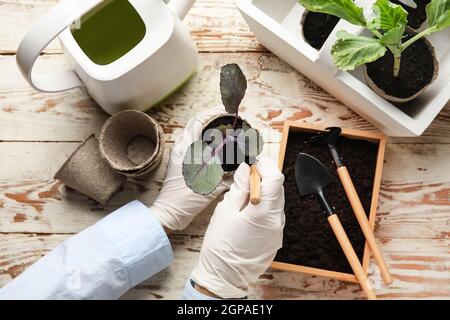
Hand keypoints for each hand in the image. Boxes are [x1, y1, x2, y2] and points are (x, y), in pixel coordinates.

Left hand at [150, 107, 230, 230]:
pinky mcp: (182, 164)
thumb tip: (243, 163)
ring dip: (210, 132)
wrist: (170, 213)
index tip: (227, 110)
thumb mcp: (210, 183)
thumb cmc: (186, 198)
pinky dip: (207, 145)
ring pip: (196, 137)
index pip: (198, 121)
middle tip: (230, 121)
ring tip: (226, 133)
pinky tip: (219, 151)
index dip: (213, 113)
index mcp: (185, 148)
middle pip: (197, 126)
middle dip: (213, 121)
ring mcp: (180, 156)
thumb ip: (227, 172)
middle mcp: (181, 148)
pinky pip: (196, 148)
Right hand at [190, 156, 284, 297]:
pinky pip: (275, 215)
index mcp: (264, 212)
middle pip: (278, 189)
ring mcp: (278, 231)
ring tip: (246, 193)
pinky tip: (250, 209)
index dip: (266, 165)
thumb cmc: (221, 245)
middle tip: (247, 174)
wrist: (224, 276)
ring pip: (277, 201)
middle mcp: (277, 221)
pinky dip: (265, 206)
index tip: (255, 161)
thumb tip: (245, 169)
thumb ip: (239, 187)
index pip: (275, 178)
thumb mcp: (226, 211)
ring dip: (265, 192)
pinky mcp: (276, 238)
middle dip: (265, 177)